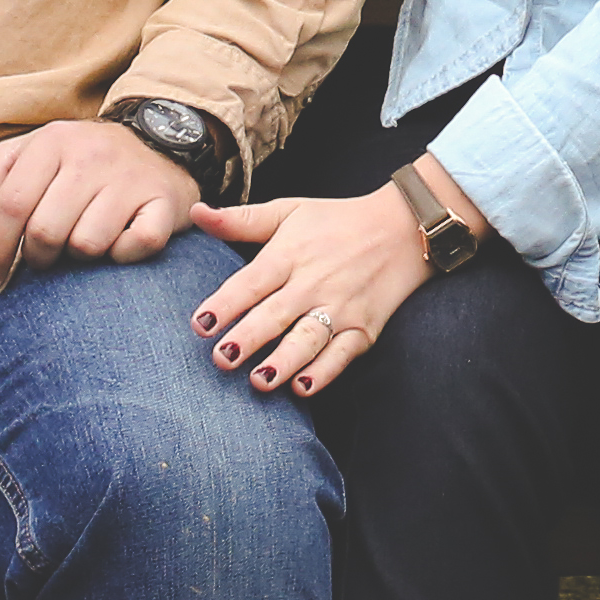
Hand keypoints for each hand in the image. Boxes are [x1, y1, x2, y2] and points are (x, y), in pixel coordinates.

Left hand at [0, 118, 205, 291]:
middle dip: (36, 258)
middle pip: (44, 231)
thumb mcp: (25, 160)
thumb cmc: (75, 162)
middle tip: (42, 257)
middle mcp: (92, 155)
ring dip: (78, 255)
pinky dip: (122, 255)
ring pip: (87, 245)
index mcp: (52, 141)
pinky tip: (118, 242)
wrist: (155, 142)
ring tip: (82, 238)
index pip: (10, 203)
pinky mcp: (164, 202)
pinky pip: (135, 247)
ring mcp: (130, 178)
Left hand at [186, 176, 456, 396]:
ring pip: (307, 339)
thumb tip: (195, 213)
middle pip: (276, 314)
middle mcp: (314, 282)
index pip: (252, 281)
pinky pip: (341, 355)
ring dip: (283, 361)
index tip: (200, 324)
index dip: (226, 303)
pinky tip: (303, 388)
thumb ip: (241, 220)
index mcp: (291, 253)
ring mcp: (341, 307)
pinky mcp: (364, 328)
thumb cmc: (336, 220)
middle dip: (248, 338)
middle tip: (221, 359)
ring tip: (259, 380)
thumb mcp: (289, 211)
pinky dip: (324, 373)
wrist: (403, 227)